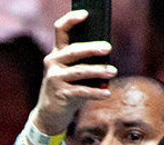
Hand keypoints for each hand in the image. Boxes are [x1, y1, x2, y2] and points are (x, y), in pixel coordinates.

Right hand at [32, 11, 117, 135]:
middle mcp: (53, 63)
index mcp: (57, 53)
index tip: (85, 14)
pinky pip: (81, 91)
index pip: (61, 30)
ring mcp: (55, 79)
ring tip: (113, 71)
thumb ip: (85, 61)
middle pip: (73, 51)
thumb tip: (107, 54)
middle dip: (92, 49)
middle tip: (108, 48)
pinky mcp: (60, 94)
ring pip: (79, 71)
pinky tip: (107, 93)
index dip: (71, 20)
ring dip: (98, 71)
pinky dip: (96, 92)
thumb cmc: (68, 86)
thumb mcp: (73, 71)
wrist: (50, 113)